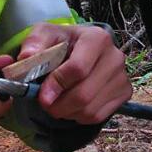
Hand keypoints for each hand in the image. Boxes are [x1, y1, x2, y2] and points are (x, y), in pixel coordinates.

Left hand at [16, 23, 130, 123]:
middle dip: (59, 105)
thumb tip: (27, 57)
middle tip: (46, 104)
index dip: (57, 85)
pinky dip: (80, 116)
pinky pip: (98, 116)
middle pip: (84, 94)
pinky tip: (72, 105)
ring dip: (68, 112)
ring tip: (58, 103)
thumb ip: (34, 43)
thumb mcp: (44, 35)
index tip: (42, 95)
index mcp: (96, 38)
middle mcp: (114, 57)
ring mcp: (122, 77)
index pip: (78, 69)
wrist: (79, 48)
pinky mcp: (124, 93)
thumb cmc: (61, 42)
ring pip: (90, 109)